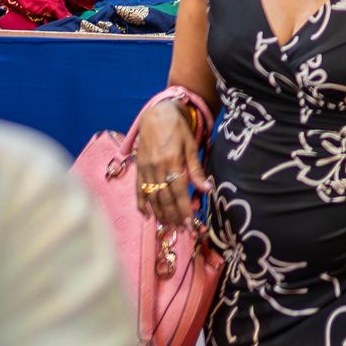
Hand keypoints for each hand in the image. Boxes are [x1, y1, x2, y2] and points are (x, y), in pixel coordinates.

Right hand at [134, 99, 209, 228]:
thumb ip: (197, 170)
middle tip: (182, 230)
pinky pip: (139, 189)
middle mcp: (155, 167)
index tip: (190, 224)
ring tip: (170, 226)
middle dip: (174, 216)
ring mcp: (145, 169)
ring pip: (152, 197)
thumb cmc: (178, 130)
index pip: (178, 191)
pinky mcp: (138, 168)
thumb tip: (207, 190)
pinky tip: (147, 216)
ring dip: (160, 214)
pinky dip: (142, 204)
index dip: (184, 209)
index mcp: (171, 161)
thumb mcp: (191, 146)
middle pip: (164, 198)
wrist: (156, 115)